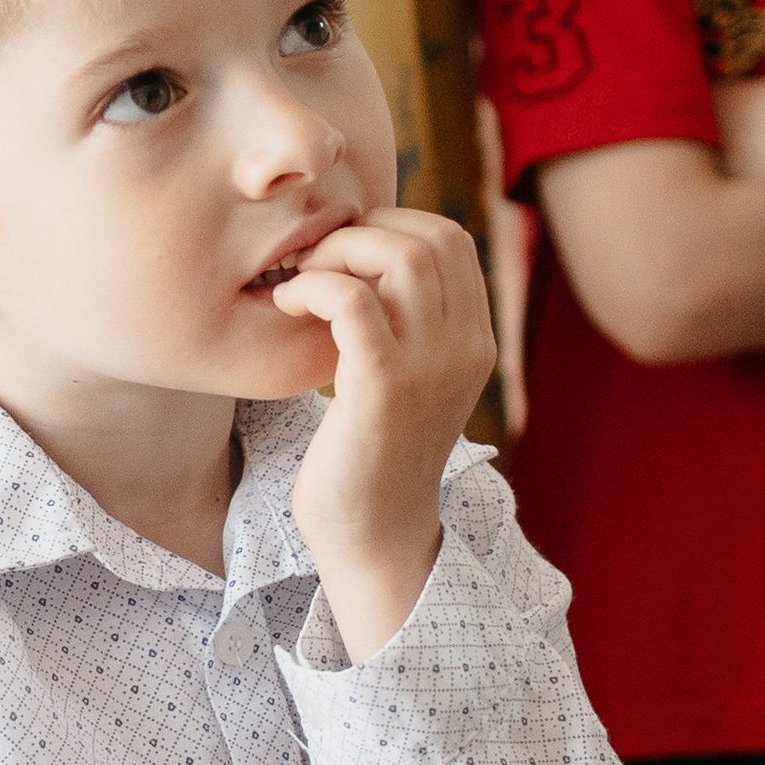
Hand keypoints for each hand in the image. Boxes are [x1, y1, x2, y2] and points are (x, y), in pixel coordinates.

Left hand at [275, 207, 495, 662]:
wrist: (374, 538)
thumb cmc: (371, 457)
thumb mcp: (406, 383)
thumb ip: (403, 327)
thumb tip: (361, 262)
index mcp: (475, 342)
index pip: (451, 241)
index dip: (392, 226)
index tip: (342, 254)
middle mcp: (465, 348)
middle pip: (432, 236)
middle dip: (363, 230)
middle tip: (316, 262)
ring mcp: (431, 367)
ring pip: (402, 255)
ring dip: (339, 251)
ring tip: (303, 280)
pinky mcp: (385, 388)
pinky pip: (354, 302)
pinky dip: (315, 287)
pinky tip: (289, 305)